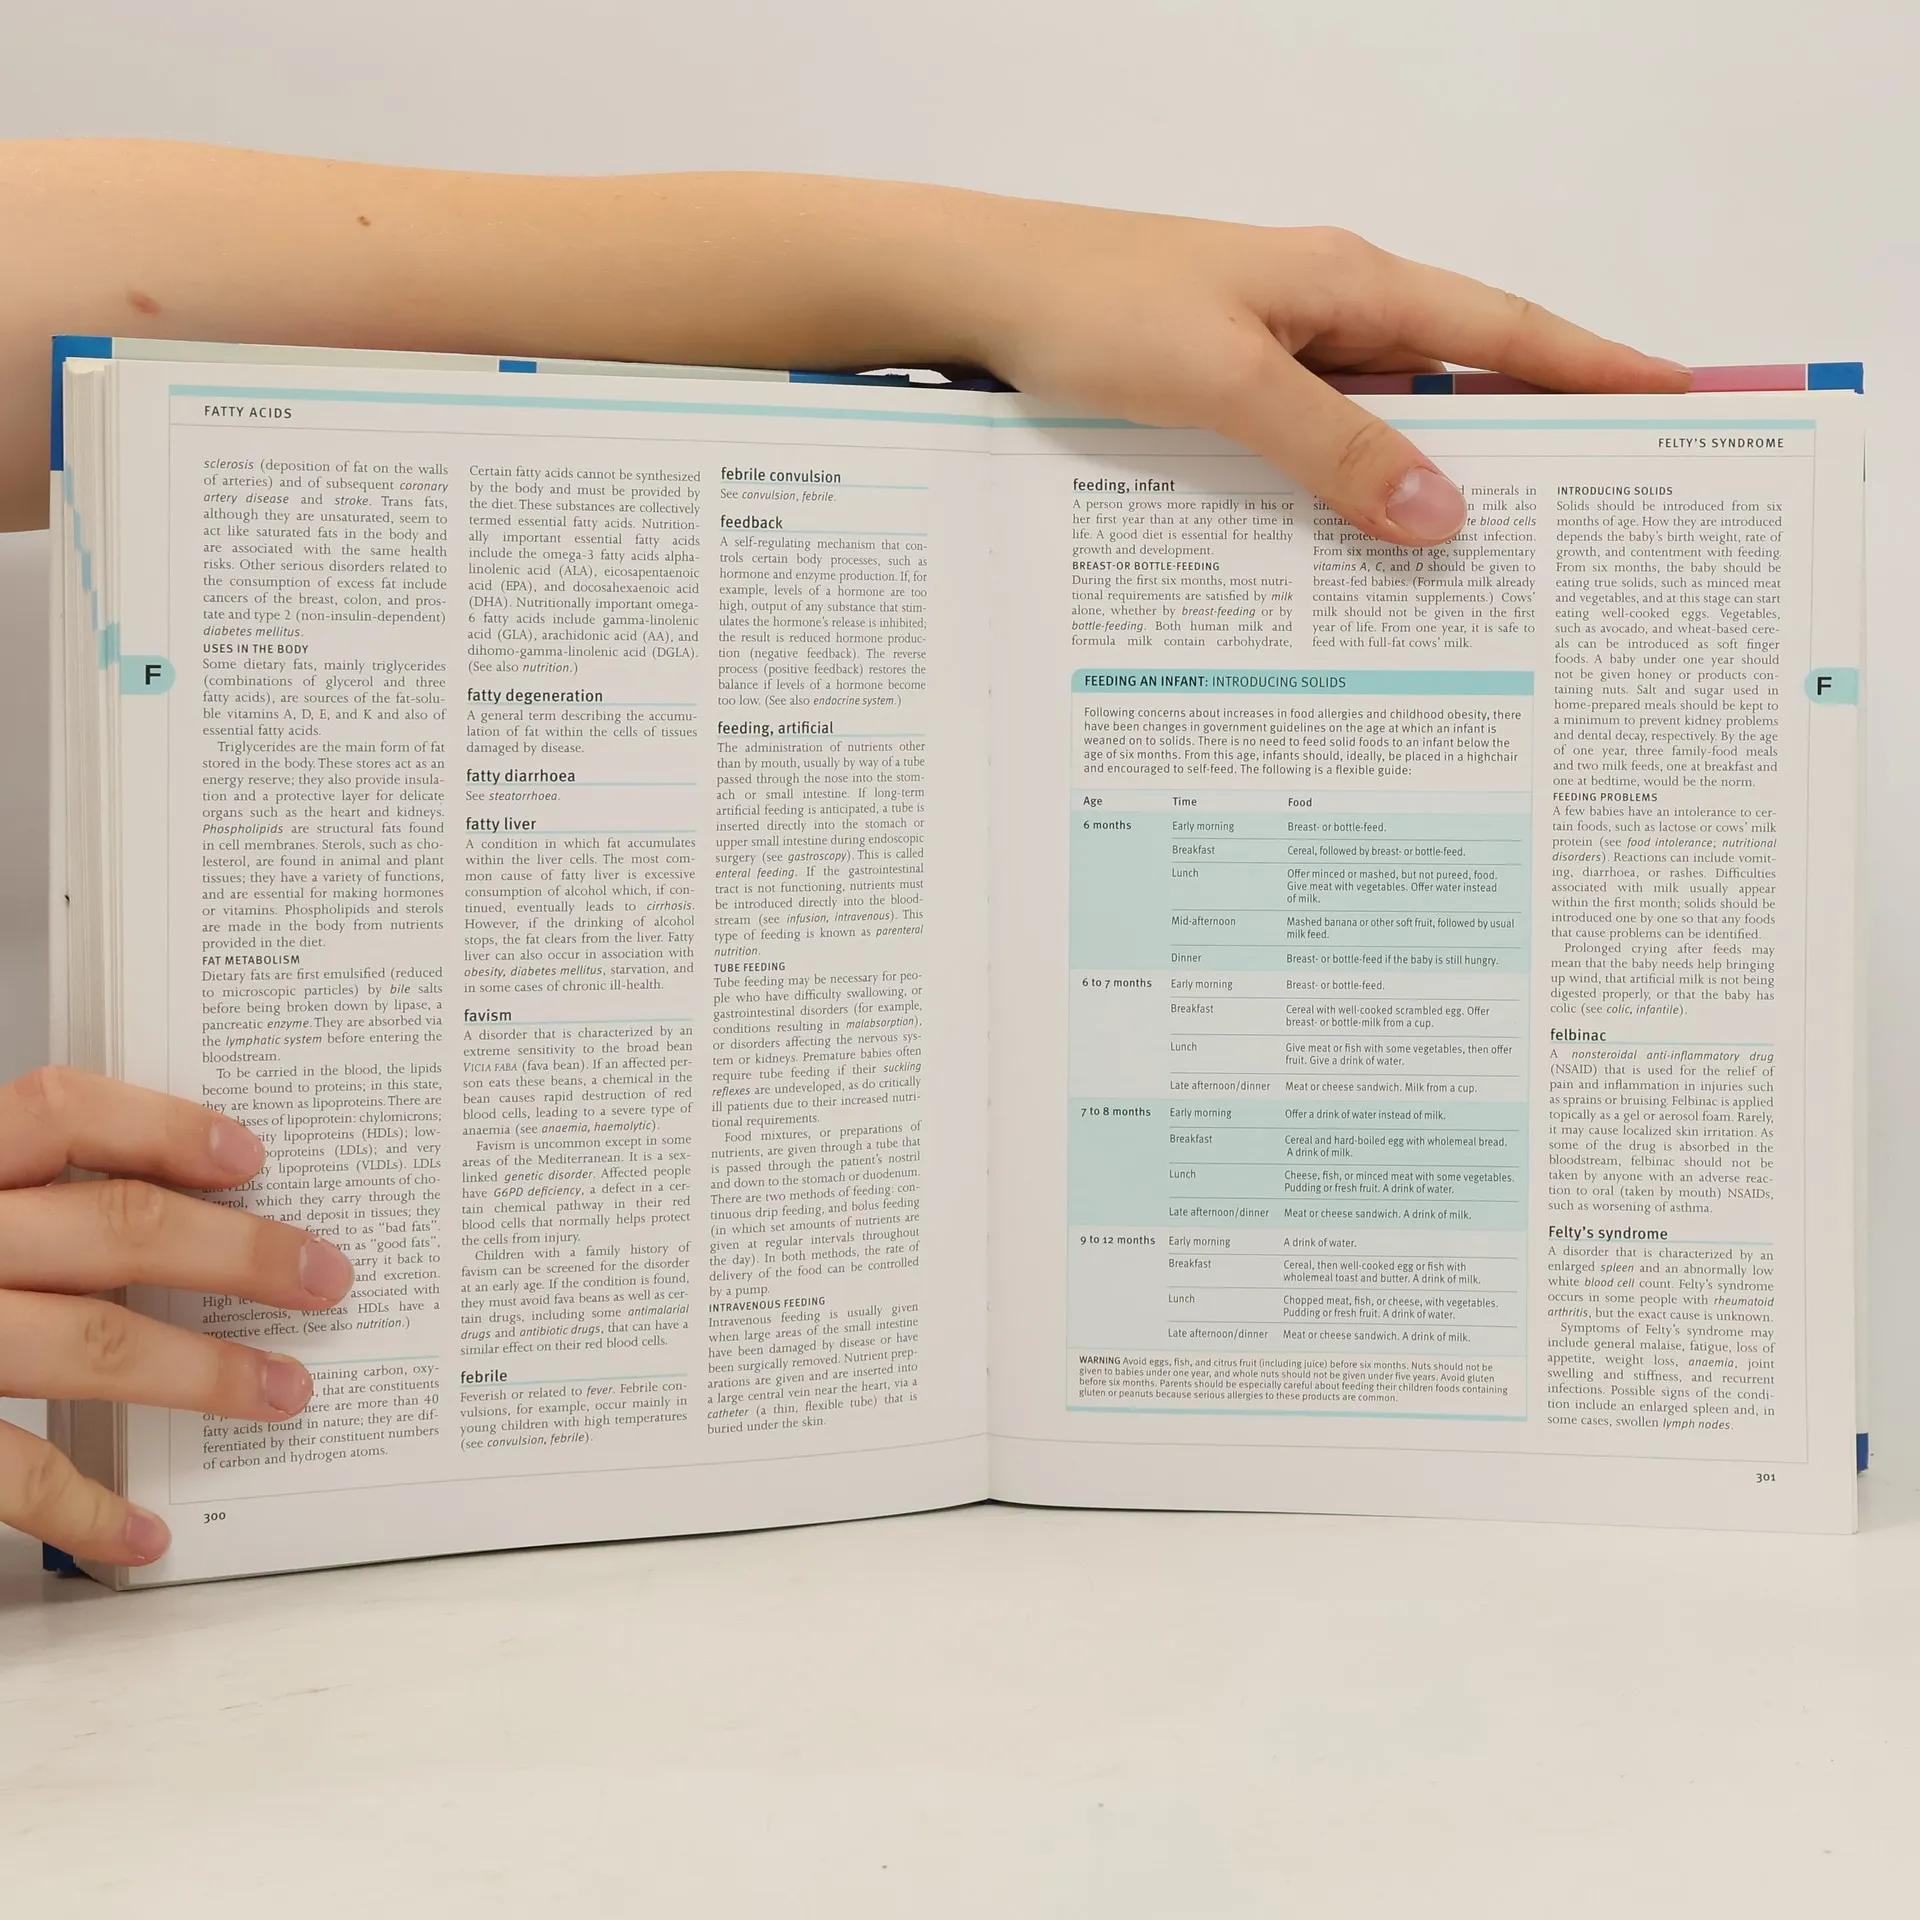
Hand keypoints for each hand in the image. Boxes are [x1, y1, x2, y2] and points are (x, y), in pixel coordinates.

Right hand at [0, 1068, 352, 1566]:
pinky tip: (144, 1530)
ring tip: (283, 1390)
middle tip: (322, 1273)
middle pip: (107, 1228)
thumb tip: (150, 1191)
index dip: (161, 1126)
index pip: (56, 1111)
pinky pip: (8, 1470)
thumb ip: (8, 1188)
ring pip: (84, 1342)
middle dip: (236, 1251)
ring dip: (200, 1371)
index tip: (247, 1152)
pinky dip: (84, 1507)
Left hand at [950, 203, 1688, 543]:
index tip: (1681, 400)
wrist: (975, 294)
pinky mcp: (1226, 386)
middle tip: (1597, 513)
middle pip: (1460, 377)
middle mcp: (1326, 310)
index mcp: (1351, 284)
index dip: (1597, 368)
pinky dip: (1346, 490)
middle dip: (1532, 440)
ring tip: (1487, 561)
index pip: (1507, 330)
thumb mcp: (1226, 384)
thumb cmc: (1091, 308)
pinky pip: (1315, 444)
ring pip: (1384, 421)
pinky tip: (1353, 549)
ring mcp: (1276, 349)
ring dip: (1428, 479)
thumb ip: (1334, 448)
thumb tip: (1442, 513)